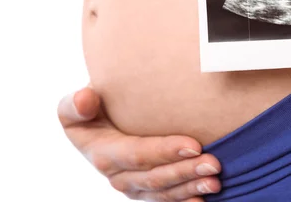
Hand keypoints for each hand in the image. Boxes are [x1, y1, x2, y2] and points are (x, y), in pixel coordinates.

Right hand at [57, 87, 221, 201]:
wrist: (97, 122)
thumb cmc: (91, 109)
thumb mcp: (76, 106)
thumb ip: (76, 104)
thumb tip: (85, 99)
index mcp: (102, 153)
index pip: (136, 154)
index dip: (164, 151)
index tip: (194, 144)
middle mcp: (116, 175)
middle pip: (154, 177)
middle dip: (185, 171)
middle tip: (213, 163)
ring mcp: (132, 186)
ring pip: (163, 192)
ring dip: (190, 187)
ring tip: (215, 181)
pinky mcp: (145, 191)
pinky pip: (166, 201)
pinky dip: (184, 201)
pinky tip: (204, 200)